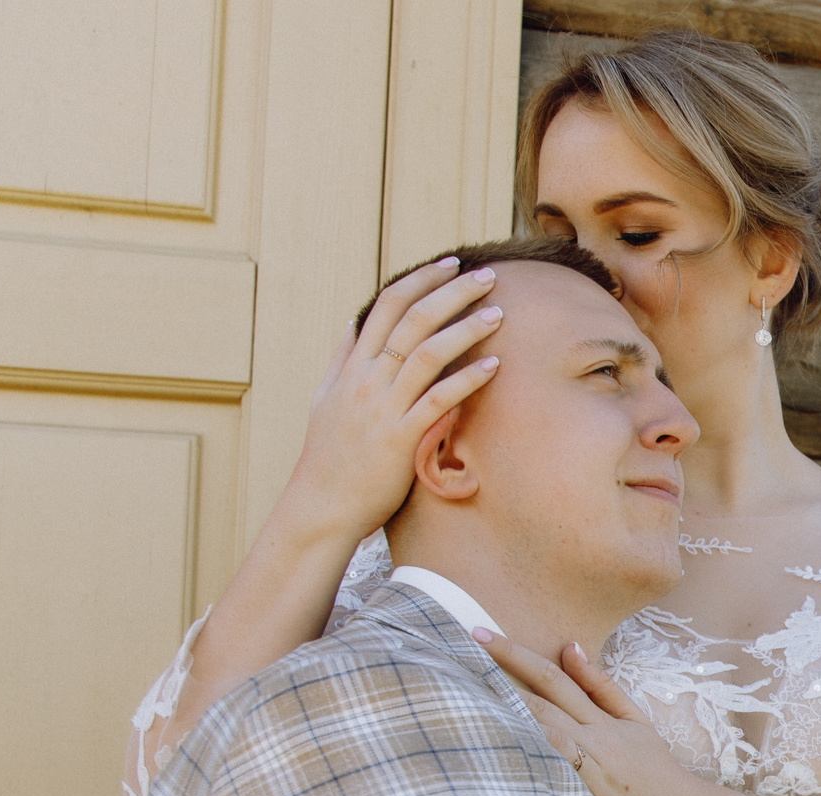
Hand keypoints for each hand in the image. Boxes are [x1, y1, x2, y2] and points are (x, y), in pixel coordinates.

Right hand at [281, 257, 505, 542]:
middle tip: (487, 276)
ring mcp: (382, 407)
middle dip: (452, 293)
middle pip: (412, 320)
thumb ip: (342, 357)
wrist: (322, 504)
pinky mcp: (401, 438)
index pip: (387, 306)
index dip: (421, 280)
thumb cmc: (330, 455)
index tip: (450, 265)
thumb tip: (355, 320)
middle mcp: (366, 379)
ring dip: (465, 328)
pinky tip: (494, 364)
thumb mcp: (326, 398)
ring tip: (498, 312)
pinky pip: (438, 401)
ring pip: (427, 353)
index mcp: (352, 366)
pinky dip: (467, 379)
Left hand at [477, 631, 708, 795]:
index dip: (514, 654)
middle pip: (534, 707)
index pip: (551, 679)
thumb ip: (600, 686)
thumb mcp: (636, 722)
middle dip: (492, 681)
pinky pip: (543, 784)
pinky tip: (483, 754)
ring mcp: (584, 780)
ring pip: (535, 742)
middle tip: (447, 657)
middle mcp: (591, 745)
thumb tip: (568, 647)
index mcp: (601, 723)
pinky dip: (517, 767)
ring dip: (497, 719)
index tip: (478, 632)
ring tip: (454, 698)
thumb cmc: (656, 771)